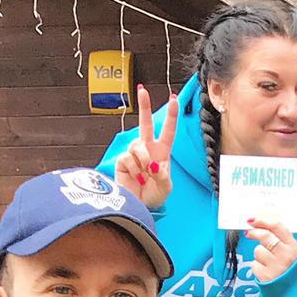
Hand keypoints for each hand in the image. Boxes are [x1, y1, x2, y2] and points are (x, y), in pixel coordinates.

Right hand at [112, 84, 177, 211]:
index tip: (174, 99)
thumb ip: (163, 174)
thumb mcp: (166, 187)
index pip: (168, 131)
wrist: (139, 207)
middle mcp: (147, 149)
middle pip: (145, 124)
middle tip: (142, 90)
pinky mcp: (123, 160)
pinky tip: (136, 178)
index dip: (171, 116)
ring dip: (143, 162)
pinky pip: (128, 158)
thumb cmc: (155, 196)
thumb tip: (152, 163)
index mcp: (162, 152)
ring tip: (144, 175)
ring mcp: (134, 154)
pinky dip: (134, 170)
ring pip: (138, 146)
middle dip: (144, 106)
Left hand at [245, 216, 296, 283]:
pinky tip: (265, 269)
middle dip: (254, 232)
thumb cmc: (288, 267)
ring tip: (266, 260)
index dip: (263, 221)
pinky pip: (254, 264)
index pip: (277, 227)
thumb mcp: (290, 251)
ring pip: (258, 251)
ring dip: (259, 253)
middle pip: (265, 236)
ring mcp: (276, 267)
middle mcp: (286, 256)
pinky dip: (257, 266)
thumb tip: (260, 224)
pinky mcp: (266, 276)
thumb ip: (279, 237)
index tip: (253, 220)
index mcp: (293, 247)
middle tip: (249, 232)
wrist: (293, 290)